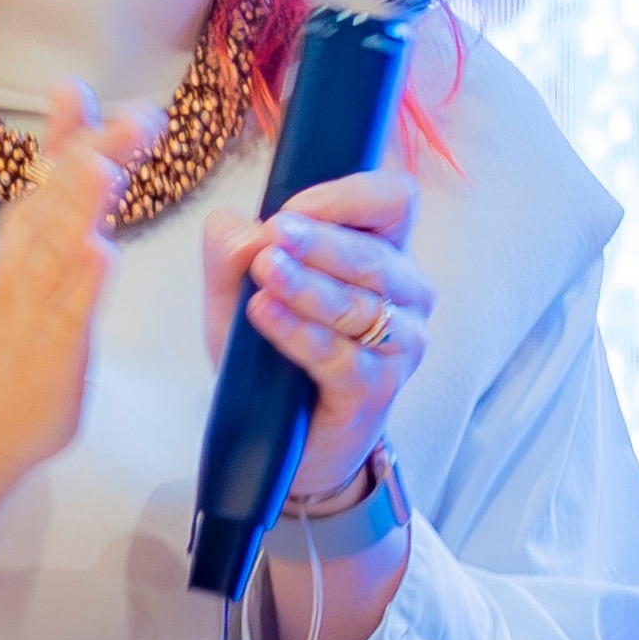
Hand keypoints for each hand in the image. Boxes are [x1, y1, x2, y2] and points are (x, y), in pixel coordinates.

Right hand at [0, 82, 160, 482]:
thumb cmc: (16, 337)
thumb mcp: (40, 257)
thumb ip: (65, 204)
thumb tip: (93, 152)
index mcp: (30, 236)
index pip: (53, 171)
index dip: (72, 130)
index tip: (84, 89)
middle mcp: (29, 260)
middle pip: (62, 197)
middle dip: (97, 153)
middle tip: (136, 116)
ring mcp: (38, 302)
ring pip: (60, 246)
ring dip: (82, 205)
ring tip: (106, 166)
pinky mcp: (52, 346)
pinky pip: (68, 310)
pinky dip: (82, 282)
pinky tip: (99, 252)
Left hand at [203, 171, 431, 503]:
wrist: (285, 442)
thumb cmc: (273, 356)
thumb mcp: (238, 293)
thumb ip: (233, 251)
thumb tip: (243, 230)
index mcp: (383, 253)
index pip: (394, 202)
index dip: (348, 197)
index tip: (292, 208)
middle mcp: (405, 295)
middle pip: (375, 254)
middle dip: (322, 240)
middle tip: (275, 232)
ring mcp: (399, 346)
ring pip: (360, 306)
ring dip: (310, 285)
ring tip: (264, 272)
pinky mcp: (377, 390)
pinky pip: (340, 356)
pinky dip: (300, 332)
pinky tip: (266, 313)